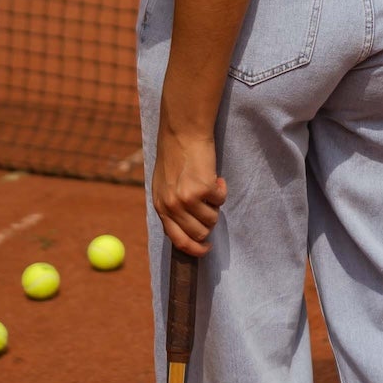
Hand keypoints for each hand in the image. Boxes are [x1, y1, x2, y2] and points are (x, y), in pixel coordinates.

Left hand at [153, 124, 226, 255]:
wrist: (182, 133)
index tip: (205, 249)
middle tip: (210, 207)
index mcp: (161, 206)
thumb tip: (188, 230)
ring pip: (212, 219)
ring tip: (209, 186)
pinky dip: (221, 189)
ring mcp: (187, 198)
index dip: (194, 249)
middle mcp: (172, 206)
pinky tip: (215, 177)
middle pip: (199, 233)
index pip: (178, 240)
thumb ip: (172, 207)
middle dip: (209, 223)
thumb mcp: (164, 186)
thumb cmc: (175, 156)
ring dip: (215, 205)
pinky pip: (221, 200)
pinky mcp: (203, 188)